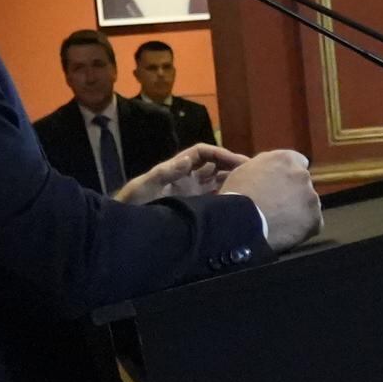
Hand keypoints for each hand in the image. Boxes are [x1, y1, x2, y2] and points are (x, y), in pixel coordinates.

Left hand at [114, 141, 244, 205]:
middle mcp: (187, 178)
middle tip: (254, 172)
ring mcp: (192, 194)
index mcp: (177, 168)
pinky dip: (227, 199)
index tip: (238, 161)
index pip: (204, 153)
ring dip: (233, 181)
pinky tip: (240, 205)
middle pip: (214, 166)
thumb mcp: (145, 186)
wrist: (128, 227)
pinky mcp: (194, 209)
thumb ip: (165, 173)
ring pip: (217, 182)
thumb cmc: (133, 204)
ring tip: (253, 187)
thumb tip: (187, 159)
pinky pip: (214, 201)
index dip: (221, 153)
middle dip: (232, 165)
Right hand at [222, 148, 320, 251]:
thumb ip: (263, 167)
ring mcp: (311, 197)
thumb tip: (265, 170)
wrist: (240, 222)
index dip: (286, 176)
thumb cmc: (235, 195)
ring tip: (278, 222)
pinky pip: (312, 224)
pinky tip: (285, 232)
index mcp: (285, 159)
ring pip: (309, 204)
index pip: (296, 162)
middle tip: (276, 206)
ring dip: (298, 211)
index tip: (278, 186)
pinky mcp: (315, 219)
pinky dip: (302, 229)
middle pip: (303, 184)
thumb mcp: (244, 170)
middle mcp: (302, 174)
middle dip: (293, 193)